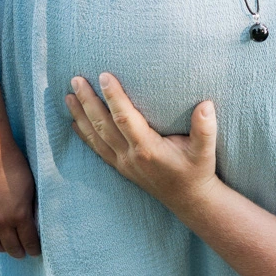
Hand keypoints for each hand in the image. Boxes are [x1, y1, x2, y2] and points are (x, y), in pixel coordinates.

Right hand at [0, 142, 40, 257]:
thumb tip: (34, 222)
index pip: (29, 241)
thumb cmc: (16, 166)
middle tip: (23, 253)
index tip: (36, 252)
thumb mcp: (31, 187)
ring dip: (2, 248)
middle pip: (11, 246)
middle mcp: (0, 220)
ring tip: (8, 248)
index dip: (34, 249)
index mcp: (19, 215)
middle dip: (19, 252)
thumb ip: (31, 207)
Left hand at [64, 73, 220, 211]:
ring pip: (95, 137)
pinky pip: (97, 150)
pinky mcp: (122, 168)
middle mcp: (131, 157)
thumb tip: (206, 104)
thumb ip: (206, 128)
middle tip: (76, 79)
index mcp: (148, 149)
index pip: (125, 119)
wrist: (190, 200)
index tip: (104, 75)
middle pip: (102, 126)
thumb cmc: (197, 172)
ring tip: (68, 96)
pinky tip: (75, 123)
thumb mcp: (205, 151)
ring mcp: (123, 164)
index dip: (113, 97)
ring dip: (80, 116)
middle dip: (88, 101)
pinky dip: (84, 135)